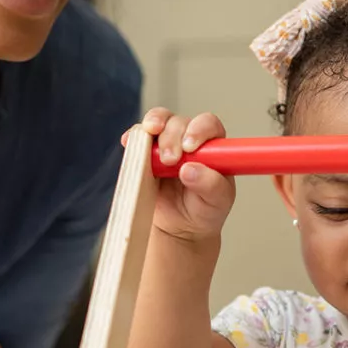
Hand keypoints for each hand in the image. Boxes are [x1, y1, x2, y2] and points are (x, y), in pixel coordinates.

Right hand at [122, 107, 234, 242]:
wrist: (180, 226)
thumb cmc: (204, 208)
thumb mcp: (217, 201)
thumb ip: (211, 185)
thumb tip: (190, 170)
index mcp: (213, 146)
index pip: (208, 125)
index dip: (198, 130)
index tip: (189, 148)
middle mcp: (189, 138)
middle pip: (179, 123)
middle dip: (172, 137)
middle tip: (170, 161)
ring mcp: (166, 142)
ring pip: (159, 121)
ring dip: (153, 131)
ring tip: (153, 154)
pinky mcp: (145, 151)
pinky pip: (137, 136)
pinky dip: (133, 137)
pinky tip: (129, 143)